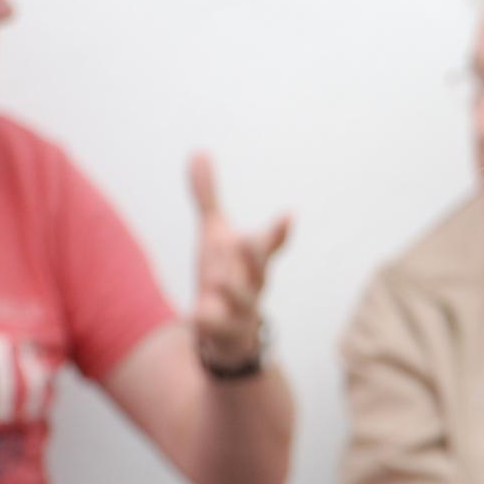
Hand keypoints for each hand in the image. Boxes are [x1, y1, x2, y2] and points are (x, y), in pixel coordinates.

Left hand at [183, 154, 288, 372]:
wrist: (228, 333)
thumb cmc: (226, 276)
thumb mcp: (215, 235)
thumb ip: (208, 196)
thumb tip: (200, 150)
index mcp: (252, 259)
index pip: (269, 242)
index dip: (279, 230)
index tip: (289, 215)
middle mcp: (251, 282)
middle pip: (260, 269)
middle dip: (256, 257)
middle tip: (248, 241)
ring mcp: (239, 308)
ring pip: (242, 300)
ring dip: (233, 291)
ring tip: (219, 280)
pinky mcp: (222, 329)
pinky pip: (215, 325)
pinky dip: (206, 321)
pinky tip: (194, 315)